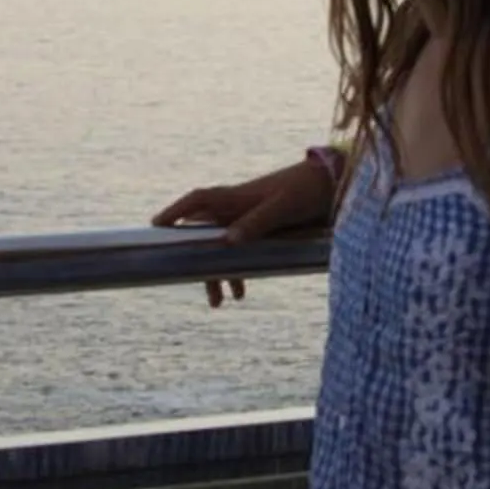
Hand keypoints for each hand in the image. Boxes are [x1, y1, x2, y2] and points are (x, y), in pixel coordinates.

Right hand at [151, 158, 333, 306]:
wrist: (334, 185)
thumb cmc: (305, 190)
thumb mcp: (281, 207)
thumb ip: (255, 222)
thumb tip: (227, 241)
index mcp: (237, 197)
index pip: (198, 201)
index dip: (175, 213)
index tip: (155, 226)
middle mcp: (238, 208)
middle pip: (206, 233)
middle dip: (196, 259)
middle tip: (189, 282)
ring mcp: (250, 219)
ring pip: (223, 248)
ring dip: (219, 273)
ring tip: (219, 302)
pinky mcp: (265, 229)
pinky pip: (244, 252)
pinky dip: (240, 270)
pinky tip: (242, 291)